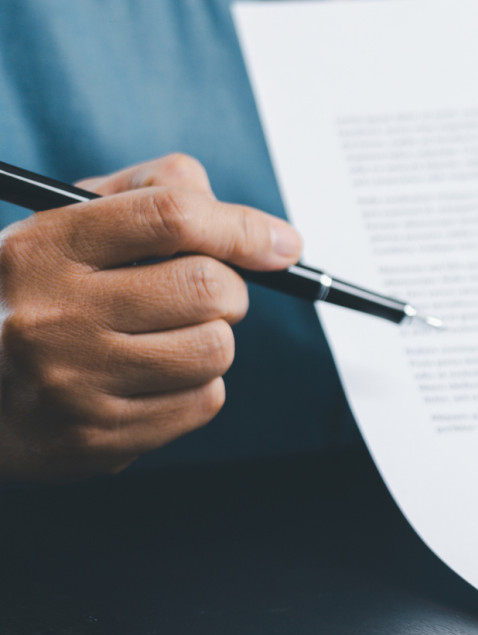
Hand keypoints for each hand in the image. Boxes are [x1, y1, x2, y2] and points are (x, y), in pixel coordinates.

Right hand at [0, 154, 302, 483]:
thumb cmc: (38, 294)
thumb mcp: (68, 224)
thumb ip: (153, 195)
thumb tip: (258, 230)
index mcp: (44, 249)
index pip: (171, 216)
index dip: (243, 227)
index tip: (281, 244)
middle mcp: (53, 316)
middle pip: (209, 288)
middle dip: (227, 289)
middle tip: (204, 295)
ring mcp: (73, 383)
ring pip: (215, 349)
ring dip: (210, 340)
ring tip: (163, 338)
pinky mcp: (97, 439)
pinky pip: (204, 401)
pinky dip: (194, 386)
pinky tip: (147, 379)